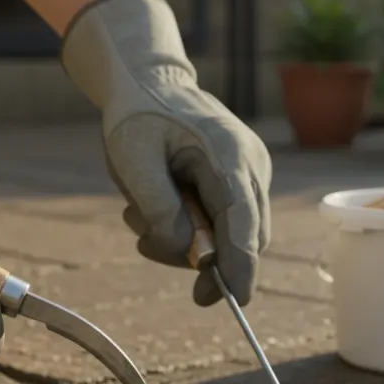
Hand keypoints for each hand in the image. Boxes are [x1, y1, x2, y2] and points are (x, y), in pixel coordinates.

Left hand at [62, 0, 271, 306]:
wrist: (150, 84)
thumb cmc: (138, 117)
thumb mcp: (132, 158)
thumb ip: (158, 206)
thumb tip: (185, 251)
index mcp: (229, 154)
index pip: (243, 222)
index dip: (242, 265)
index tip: (235, 300)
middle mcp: (252, 166)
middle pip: (244, 237)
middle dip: (199, 258)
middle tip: (146, 244)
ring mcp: (252, 174)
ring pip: (233, 236)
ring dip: (186, 242)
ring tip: (139, 215)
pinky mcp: (243, 183)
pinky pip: (226, 224)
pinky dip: (192, 229)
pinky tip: (159, 207)